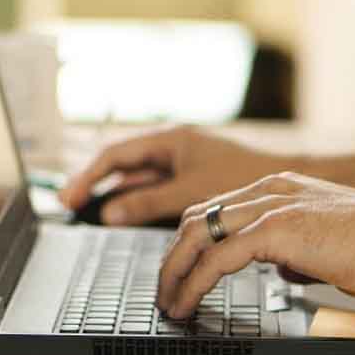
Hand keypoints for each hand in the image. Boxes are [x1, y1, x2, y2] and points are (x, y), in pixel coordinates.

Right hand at [59, 126, 277, 225]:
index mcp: (171, 139)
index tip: (70, 197)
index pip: (116, 154)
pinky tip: (124, 214)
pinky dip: (137, 200)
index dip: (89, 176)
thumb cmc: (246, 178)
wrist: (285, 182)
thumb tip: (110, 213)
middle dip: (95, 182)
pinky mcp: (191, 179)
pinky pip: (154, 188)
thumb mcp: (190, 193)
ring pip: (138, 178)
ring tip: (88, 210)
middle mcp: (173, 148)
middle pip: (123, 164)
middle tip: (69, 204)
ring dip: (114, 192)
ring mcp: (182, 163)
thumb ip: (148, 203)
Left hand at [156, 172, 354, 318]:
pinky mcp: (277, 231)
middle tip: (164, 289)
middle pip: (196, 216)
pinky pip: (218, 257)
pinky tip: (187, 302)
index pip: (216, 208)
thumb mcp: (327, 242)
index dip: (191, 241)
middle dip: (173, 256)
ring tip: (168, 302)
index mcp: (281, 186)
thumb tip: (282, 267)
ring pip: (197, 233)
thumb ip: (297, 248)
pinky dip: (195, 282)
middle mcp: (270, 189)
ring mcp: (271, 206)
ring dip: (175, 271)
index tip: (180, 270)